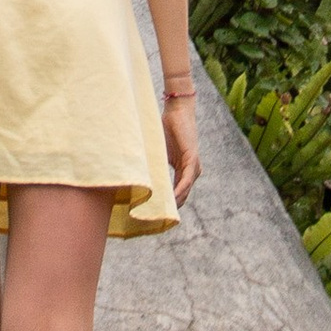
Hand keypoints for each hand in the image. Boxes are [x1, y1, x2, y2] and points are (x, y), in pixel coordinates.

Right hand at [163, 86, 200, 207]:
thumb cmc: (166, 128)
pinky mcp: (192, 159)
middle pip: (183, 195)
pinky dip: (179, 190)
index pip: (178, 192)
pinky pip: (186, 179)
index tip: (156, 214)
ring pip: (185, 190)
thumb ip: (153, 164)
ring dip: (175, 202)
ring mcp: (193, 166)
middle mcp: (192, 170)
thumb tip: (136, 175)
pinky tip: (172, 199)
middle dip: (171, 208)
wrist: (176, 111)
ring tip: (162, 213)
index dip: (169, 204)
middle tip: (156, 219)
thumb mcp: (158, 151)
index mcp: (184, 169)